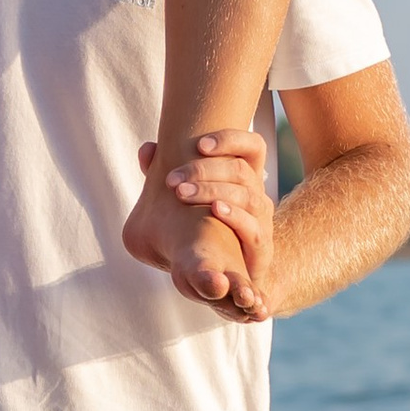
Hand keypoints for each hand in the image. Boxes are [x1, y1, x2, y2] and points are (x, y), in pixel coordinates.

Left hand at [129, 127, 275, 319]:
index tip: (199, 144)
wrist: (231, 271)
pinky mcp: (261, 245)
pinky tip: (213, 210)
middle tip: (172, 179)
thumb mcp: (191, 198)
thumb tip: (146, 149)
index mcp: (245, 177)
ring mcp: (262, 219)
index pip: (252, 146)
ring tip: (181, 193)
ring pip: (247, 195)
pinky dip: (234, 216)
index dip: (230, 140)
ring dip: (212, 191)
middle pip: (241, 170)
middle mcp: (258, 193)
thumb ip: (172, 174)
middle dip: (204, 170)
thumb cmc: (208, 227)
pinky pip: (253, 227)